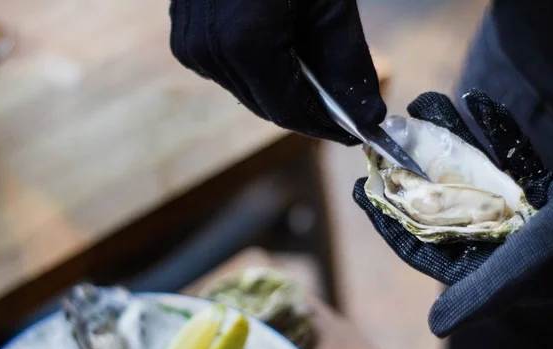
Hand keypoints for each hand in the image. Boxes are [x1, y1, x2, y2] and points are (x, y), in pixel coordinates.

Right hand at [168, 0, 385, 145]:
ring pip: (247, 92)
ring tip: (317, 78)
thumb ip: (348, 66)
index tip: (355, 132)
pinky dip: (260, 73)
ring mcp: (190, 44)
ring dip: (284, 92)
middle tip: (344, 110)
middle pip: (266, 106)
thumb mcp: (329, 3)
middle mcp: (207, 50)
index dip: (325, 127)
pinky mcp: (185, 37)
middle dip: (308, 111)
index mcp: (243, 43)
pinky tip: (283, 55)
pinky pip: (229, 72)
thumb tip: (367, 117)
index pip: (288, 111)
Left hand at [353, 89, 552, 336]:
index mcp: (480, 264)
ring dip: (448, 135)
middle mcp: (491, 237)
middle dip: (411, 165)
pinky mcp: (541, 189)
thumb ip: (477, 298)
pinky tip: (476, 102)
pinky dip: (497, 128)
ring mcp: (515, 210)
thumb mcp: (520, 278)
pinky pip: (513, 153)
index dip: (386, 215)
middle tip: (383, 135)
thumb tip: (436, 325)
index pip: (420, 239)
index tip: (359, 187)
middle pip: (438, 195)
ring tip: (422, 104)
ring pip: (471, 167)